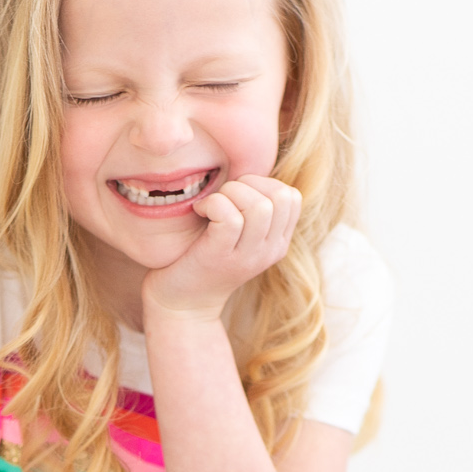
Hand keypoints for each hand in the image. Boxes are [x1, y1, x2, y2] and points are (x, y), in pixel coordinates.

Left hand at [140, 174, 301, 323]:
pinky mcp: (221, 258)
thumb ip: (250, 209)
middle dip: (248, 185)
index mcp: (278, 242)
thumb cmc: (202, 258)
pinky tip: (199, 213)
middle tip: (222, 199)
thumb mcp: (237, 235)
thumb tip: (245, 168)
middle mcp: (270, 251)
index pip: (292, 196)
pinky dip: (212, 205)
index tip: (236, 196)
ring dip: (229, 194)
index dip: (263, 183)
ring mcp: (248, 257)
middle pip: (281, 196)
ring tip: (210, 207)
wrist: (181, 304)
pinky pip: (229, 216)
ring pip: (259, 205)